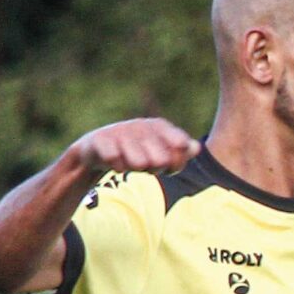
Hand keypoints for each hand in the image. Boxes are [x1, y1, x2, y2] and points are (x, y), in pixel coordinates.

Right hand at [73, 118, 198, 175]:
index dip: (177, 162)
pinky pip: (115, 161)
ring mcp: (120, 130)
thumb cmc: (135, 152)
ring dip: (135, 168)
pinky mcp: (100, 139)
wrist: (97, 149)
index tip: (169, 167)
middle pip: (161, 160)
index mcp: (158, 126)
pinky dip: (117, 166)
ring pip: (138, 162)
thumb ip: (180, 152)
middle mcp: (140, 125)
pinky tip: (114, 163)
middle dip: (155, 169)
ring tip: (130, 162)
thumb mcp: (160, 152)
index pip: (180, 144)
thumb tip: (196, 147)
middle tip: (146, 165)